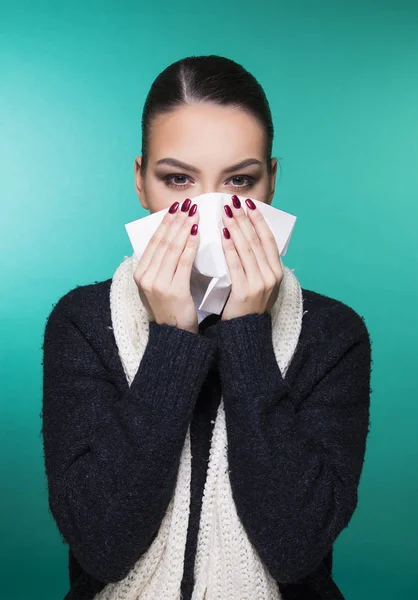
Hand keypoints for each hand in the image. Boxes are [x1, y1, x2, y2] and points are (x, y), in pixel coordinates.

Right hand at [133, 198, 199, 333]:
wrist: (175, 335)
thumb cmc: (171, 308)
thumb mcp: (159, 284)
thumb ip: (162, 264)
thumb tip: (173, 237)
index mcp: (140, 273)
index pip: (153, 241)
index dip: (165, 222)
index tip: (176, 208)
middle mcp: (145, 276)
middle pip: (162, 241)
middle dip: (175, 220)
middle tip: (188, 204)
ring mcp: (157, 283)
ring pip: (172, 248)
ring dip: (184, 227)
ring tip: (194, 213)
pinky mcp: (172, 290)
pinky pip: (183, 262)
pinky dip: (190, 245)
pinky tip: (197, 232)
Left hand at [220, 195, 282, 320]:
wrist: (245, 332)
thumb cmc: (248, 305)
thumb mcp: (260, 283)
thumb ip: (258, 264)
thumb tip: (247, 238)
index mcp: (277, 271)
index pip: (268, 239)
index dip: (259, 220)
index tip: (249, 204)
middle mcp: (272, 275)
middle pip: (257, 240)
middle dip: (245, 219)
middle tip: (233, 202)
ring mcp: (260, 283)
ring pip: (248, 249)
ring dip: (237, 228)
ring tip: (226, 213)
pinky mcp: (246, 291)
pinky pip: (237, 264)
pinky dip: (230, 248)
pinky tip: (224, 235)